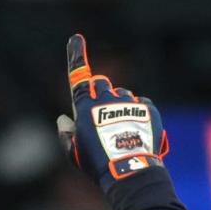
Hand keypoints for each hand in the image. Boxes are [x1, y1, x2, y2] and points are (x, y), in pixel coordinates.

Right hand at [57, 34, 167, 190]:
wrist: (130, 170)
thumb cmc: (97, 165)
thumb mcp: (75, 153)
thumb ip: (67, 135)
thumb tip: (64, 119)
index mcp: (86, 108)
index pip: (79, 77)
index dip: (76, 57)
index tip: (76, 39)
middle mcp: (107, 98)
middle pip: (102, 83)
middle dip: (99, 93)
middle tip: (101, 114)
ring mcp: (128, 101)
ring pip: (122, 94)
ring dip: (119, 106)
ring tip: (120, 131)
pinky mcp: (146, 107)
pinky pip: (140, 103)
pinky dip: (137, 114)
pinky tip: (135, 132)